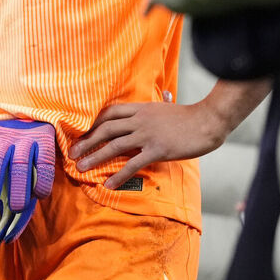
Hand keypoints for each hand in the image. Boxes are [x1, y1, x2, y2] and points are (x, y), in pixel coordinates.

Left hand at [69, 99, 229, 189]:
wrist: (207, 121)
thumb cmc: (189, 116)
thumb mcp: (168, 106)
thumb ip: (159, 104)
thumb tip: (162, 95)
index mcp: (141, 108)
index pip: (110, 113)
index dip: (93, 124)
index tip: (81, 134)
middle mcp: (140, 119)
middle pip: (106, 129)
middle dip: (87, 141)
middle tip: (72, 154)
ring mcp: (148, 134)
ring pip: (114, 145)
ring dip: (95, 157)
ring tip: (81, 168)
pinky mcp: (157, 149)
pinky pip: (133, 163)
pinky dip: (118, 174)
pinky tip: (108, 184)